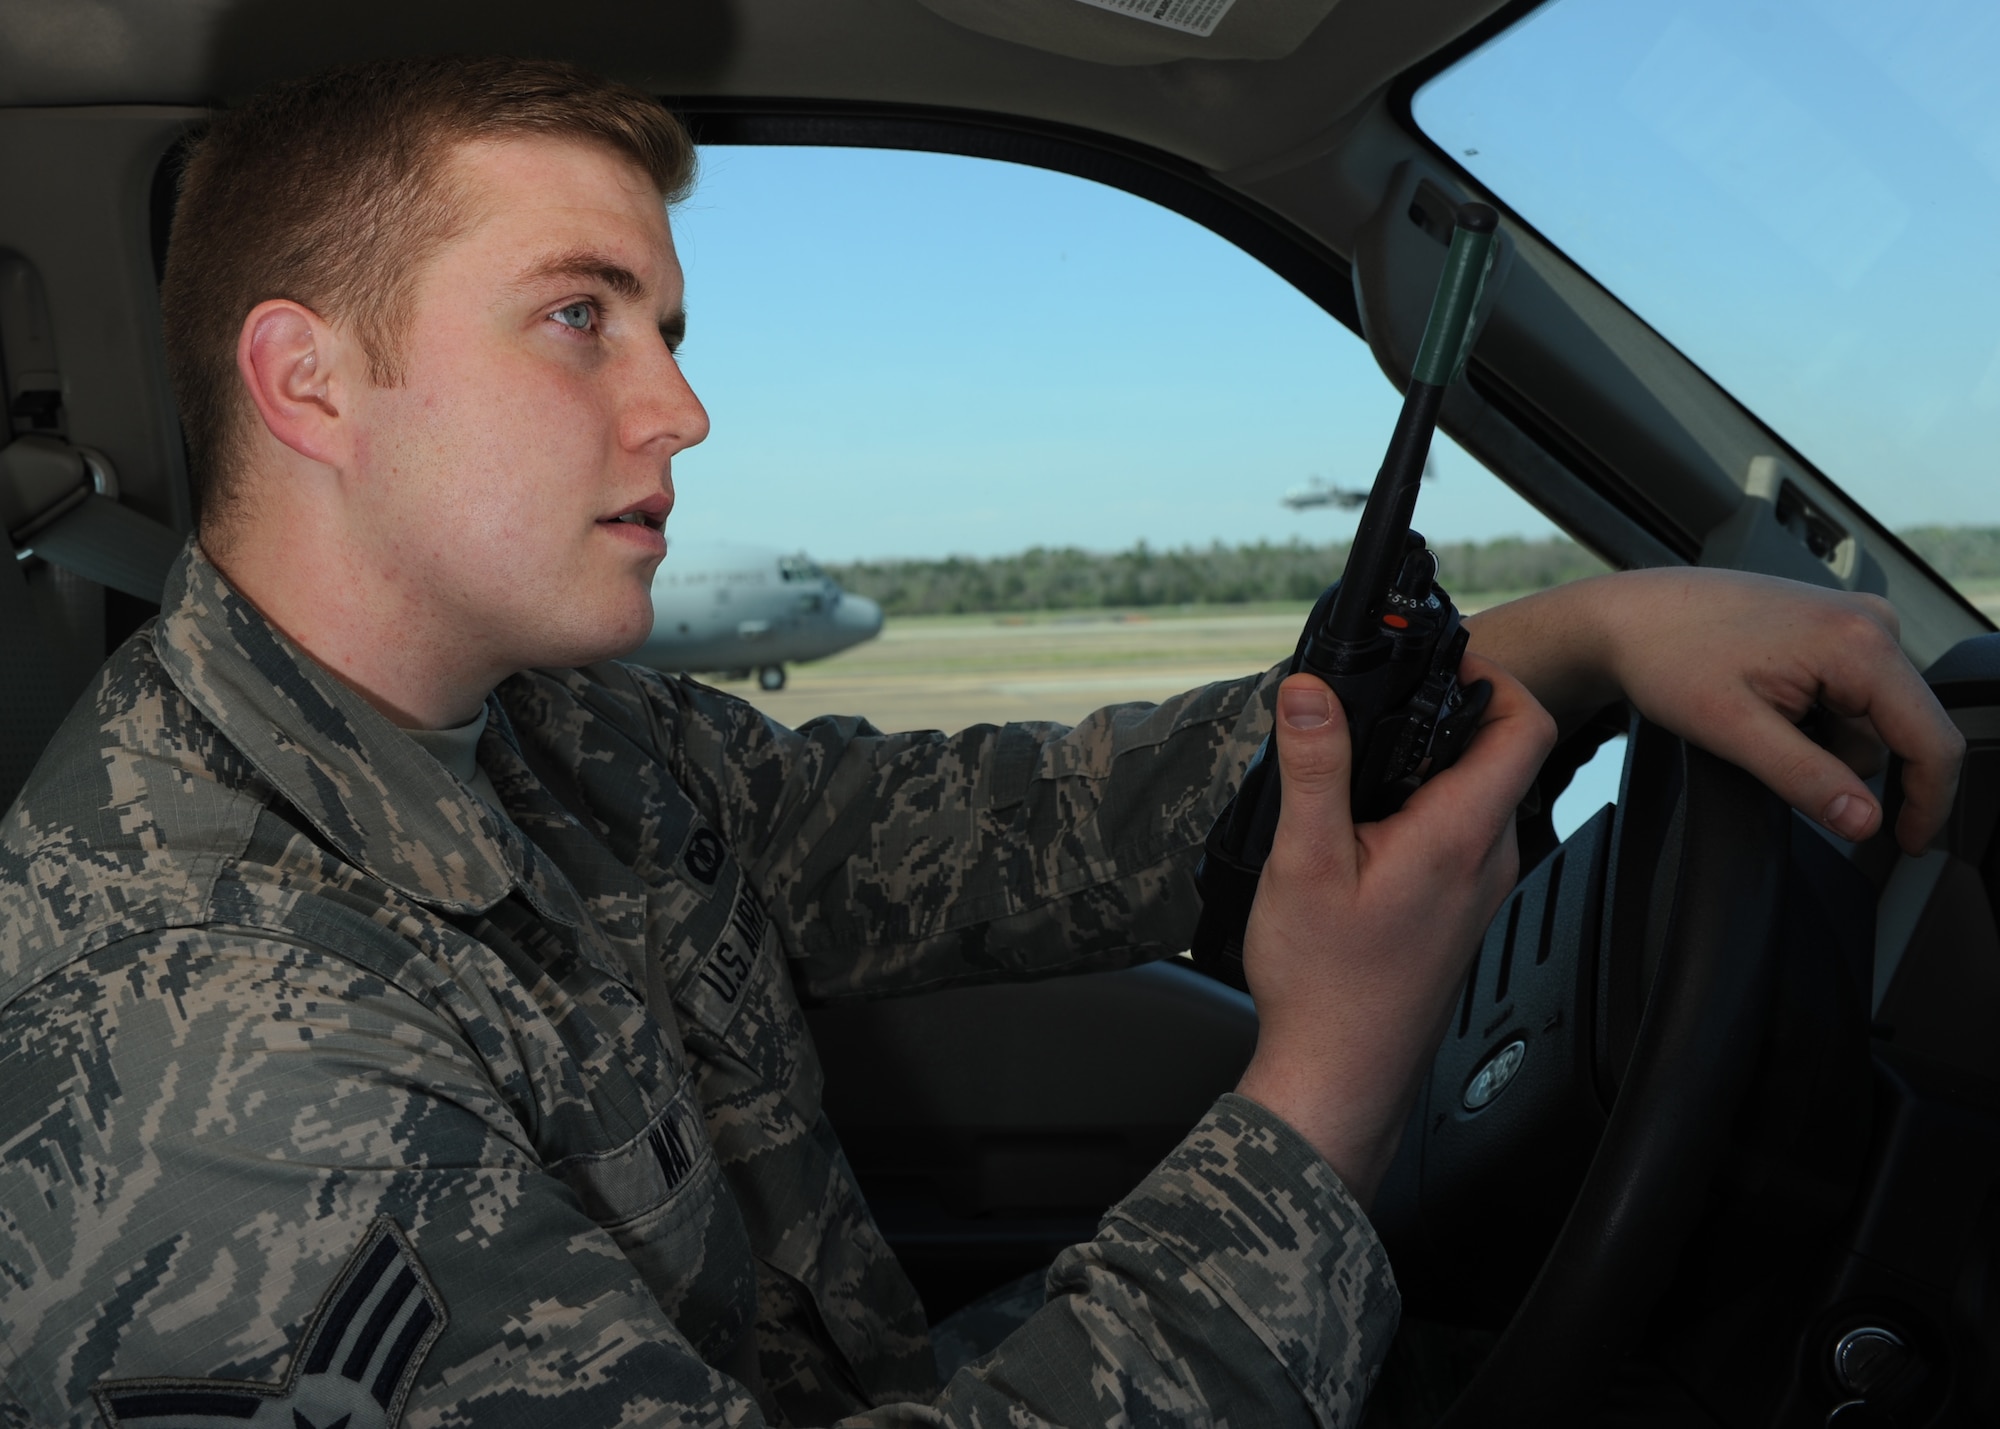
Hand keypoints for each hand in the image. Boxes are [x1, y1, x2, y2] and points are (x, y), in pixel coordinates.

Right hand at [1233, 656, 1555, 1205]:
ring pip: (1474, 795)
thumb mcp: (1304, 861)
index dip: (1492, 674)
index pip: (1523, 725)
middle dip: (1445, 712)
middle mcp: (1487, 858)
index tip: (1440, 657)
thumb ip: (1315, 767)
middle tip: (1380, 700)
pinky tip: (1361, 828)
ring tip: (1359, 761)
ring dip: (1428, 763)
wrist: (1338, 1075)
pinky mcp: (1456, 911)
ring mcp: (1477, 888)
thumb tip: (1313, 689)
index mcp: (1461, 834)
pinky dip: (1420, 807)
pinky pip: (1456, 834)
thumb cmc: (1327, 984)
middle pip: (1499, 753)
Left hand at [1467, 570, 1964, 853]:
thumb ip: (1806, 778)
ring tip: (1761, 726)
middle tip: (1786, 775)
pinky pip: (1853, 696)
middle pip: (1908, 730)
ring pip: (1876, 719)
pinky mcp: (1834, 628)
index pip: (1933, 742)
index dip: (1928, 805)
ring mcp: (1854, 621)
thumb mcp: (1733, 730)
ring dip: (1832, 745)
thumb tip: (1865, 821)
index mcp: (1860, 644)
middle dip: (1857, 769)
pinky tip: (1768, 708)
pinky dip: (1820, 720)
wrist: (1628, 616)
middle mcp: (1871, 623)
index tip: (1906, 845)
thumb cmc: (1666, 655)